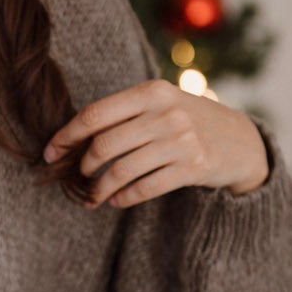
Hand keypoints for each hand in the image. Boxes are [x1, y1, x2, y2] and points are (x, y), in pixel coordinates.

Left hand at [43, 79, 268, 207]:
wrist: (241, 140)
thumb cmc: (188, 121)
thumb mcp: (161, 104)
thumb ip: (123, 114)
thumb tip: (71, 140)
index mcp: (152, 92)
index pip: (95, 114)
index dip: (66, 136)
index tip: (50, 153)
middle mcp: (167, 113)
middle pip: (104, 145)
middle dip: (83, 166)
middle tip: (78, 176)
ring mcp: (182, 140)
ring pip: (121, 170)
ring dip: (100, 188)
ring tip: (93, 196)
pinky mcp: (194, 167)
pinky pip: (145, 188)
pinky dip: (124, 198)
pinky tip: (117, 200)